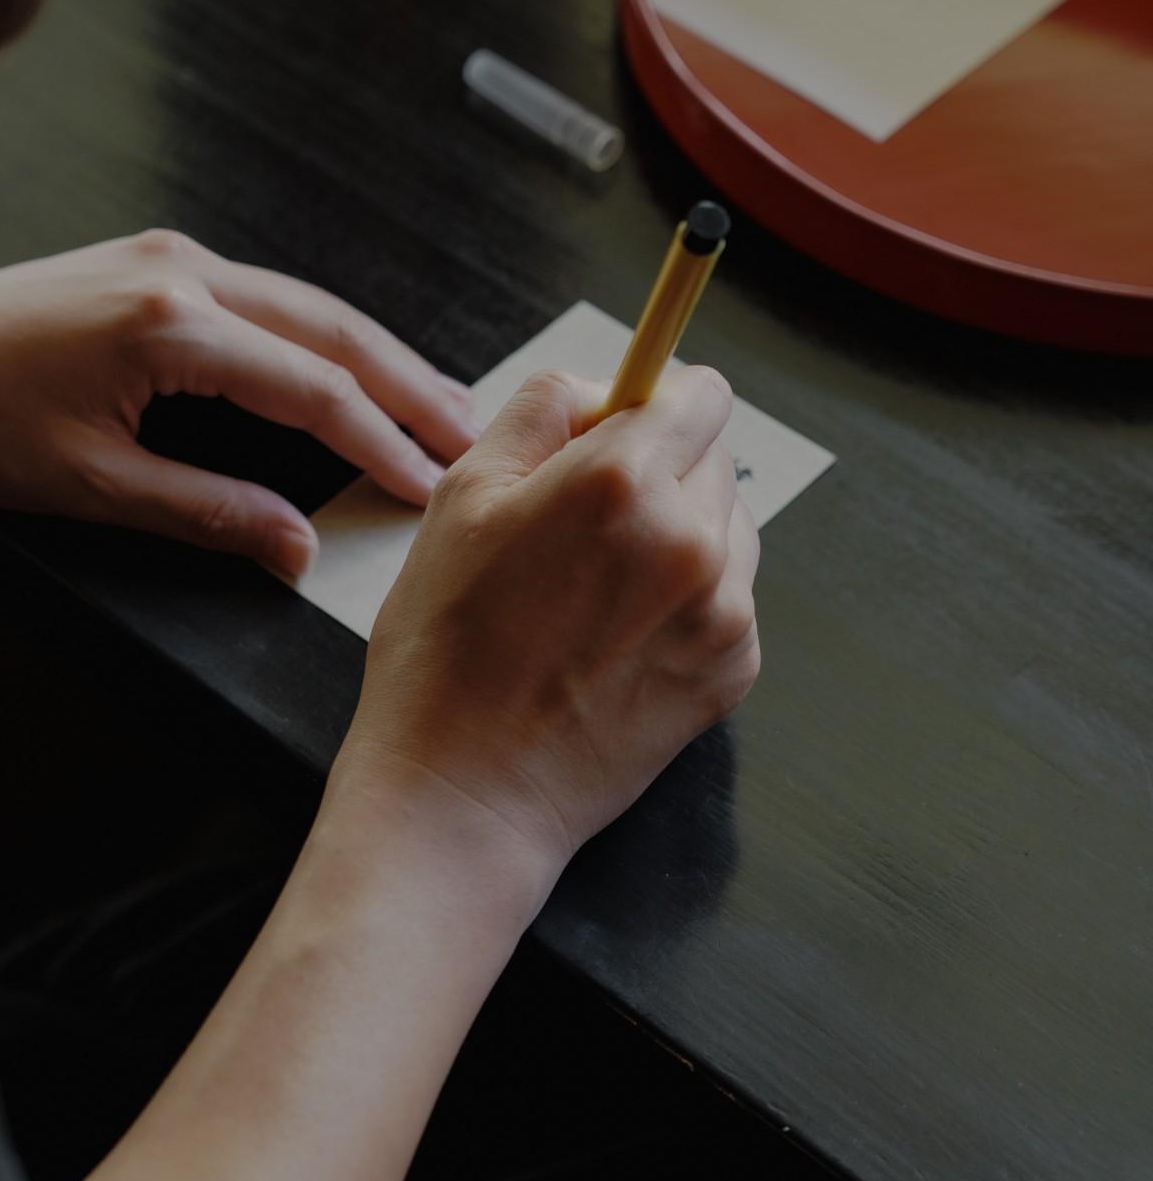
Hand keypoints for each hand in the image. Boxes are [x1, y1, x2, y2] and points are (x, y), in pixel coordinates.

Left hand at [0, 230, 476, 575]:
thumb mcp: (85, 485)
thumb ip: (204, 513)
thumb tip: (293, 544)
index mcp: (169, 326)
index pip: (311, 388)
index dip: (379, 441)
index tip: (430, 484)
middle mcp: (181, 274)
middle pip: (331, 327)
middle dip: (408, 383)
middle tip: (469, 433)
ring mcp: (170, 259)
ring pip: (307, 304)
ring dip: (374, 355)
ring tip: (433, 402)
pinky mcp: (155, 265)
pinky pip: (267, 298)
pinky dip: (322, 338)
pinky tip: (348, 367)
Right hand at [337, 364, 759, 888]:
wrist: (464, 795)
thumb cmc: (444, 649)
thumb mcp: (461, 495)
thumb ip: (543, 409)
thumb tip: (603, 385)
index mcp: (622, 480)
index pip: (701, 393)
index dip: (657, 401)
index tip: (625, 425)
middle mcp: (690, 538)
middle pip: (715, 456)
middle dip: (661, 469)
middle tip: (582, 524)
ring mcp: (723, 611)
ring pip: (729, 525)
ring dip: (681, 532)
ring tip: (597, 586)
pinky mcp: (735, 669)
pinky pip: (731, 594)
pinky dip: (689, 599)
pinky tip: (618, 633)